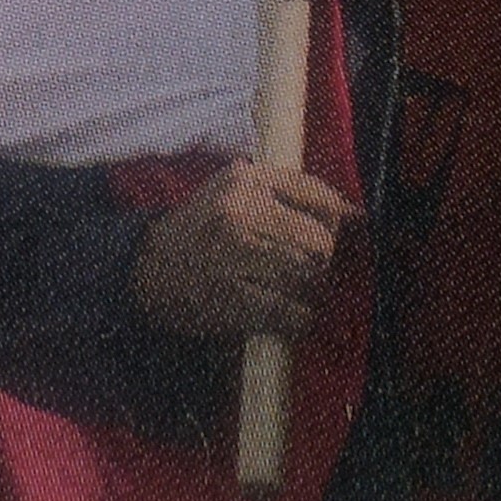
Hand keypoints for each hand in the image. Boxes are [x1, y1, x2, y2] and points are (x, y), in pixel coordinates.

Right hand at [131, 159, 358, 340]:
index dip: (340, 220)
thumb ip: (289, 194)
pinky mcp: (228, 297)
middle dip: (322, 263)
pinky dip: (297, 319)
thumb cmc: (203, 229)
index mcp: (244, 180)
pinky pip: (290, 313)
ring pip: (308, 278)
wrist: (145, 268)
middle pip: (320, 242)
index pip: (318, 197)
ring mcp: (231, 255)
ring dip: (310, 293)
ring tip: (293, 293)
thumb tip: (355, 214)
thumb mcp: (235, 192)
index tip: (343, 235)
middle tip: (308, 272)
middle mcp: (238, 211)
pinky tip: (287, 316)